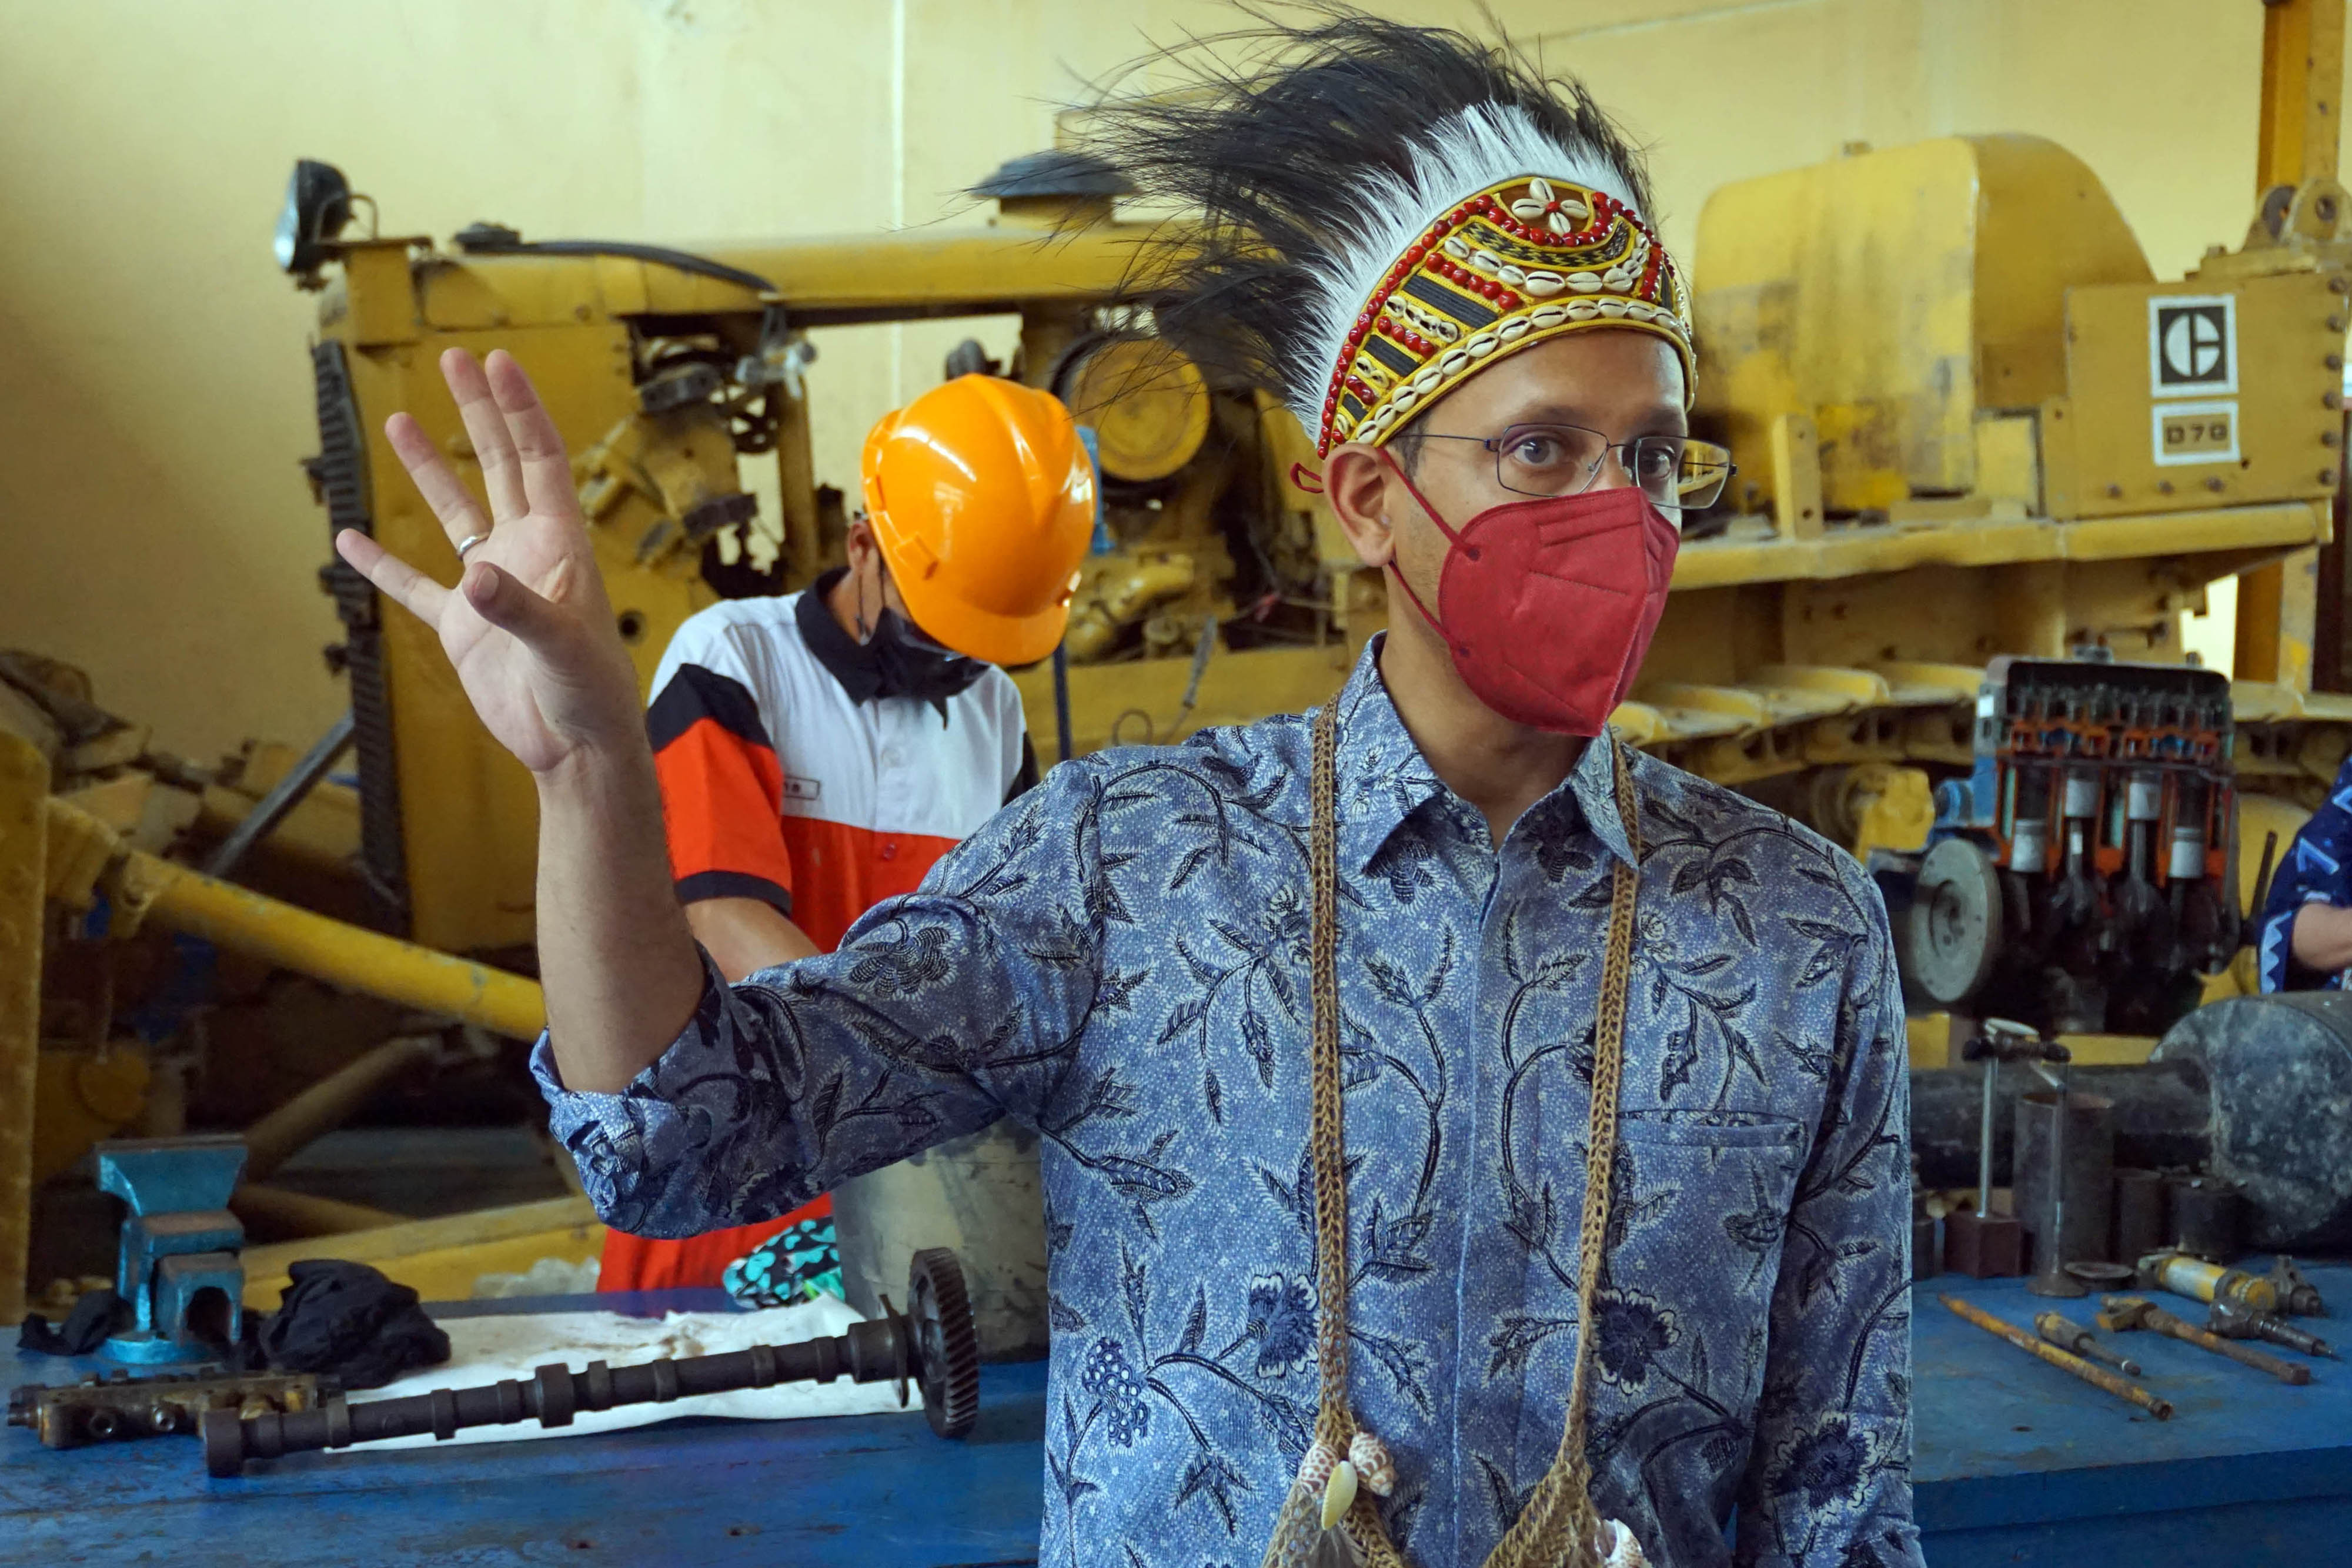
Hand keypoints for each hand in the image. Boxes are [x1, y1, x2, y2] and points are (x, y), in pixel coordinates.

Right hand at [336, 349, 642, 777]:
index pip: (539, 461)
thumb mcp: (562, 647)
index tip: (497, 362)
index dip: (520, 411)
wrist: (576, 748)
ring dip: (430, 469)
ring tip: (399, 420)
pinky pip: (415, 587)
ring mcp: (492, 588)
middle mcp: (525, 555)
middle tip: (454, 360)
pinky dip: (383, 564)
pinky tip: (350, 537)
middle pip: (499, 467)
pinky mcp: (464, 628)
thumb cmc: (591, 695)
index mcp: (559, 546)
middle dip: (479, 413)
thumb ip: (519, 611)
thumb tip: (476, 582)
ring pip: (455, 514)